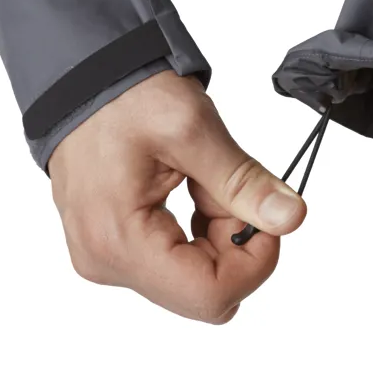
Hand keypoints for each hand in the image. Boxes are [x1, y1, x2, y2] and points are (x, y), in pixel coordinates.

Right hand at [48, 70, 306, 322]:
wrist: (82, 78)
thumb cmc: (125, 95)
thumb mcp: (193, 129)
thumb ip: (243, 181)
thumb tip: (290, 218)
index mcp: (120, 240)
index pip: (211, 295)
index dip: (254, 260)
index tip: (264, 213)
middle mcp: (106, 263)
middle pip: (203, 289)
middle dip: (232, 239)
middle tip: (224, 184)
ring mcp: (105, 259)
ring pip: (192, 277)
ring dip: (214, 231)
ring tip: (200, 177)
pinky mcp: (111, 249)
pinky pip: (172, 262)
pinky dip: (195, 230)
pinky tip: (188, 188)